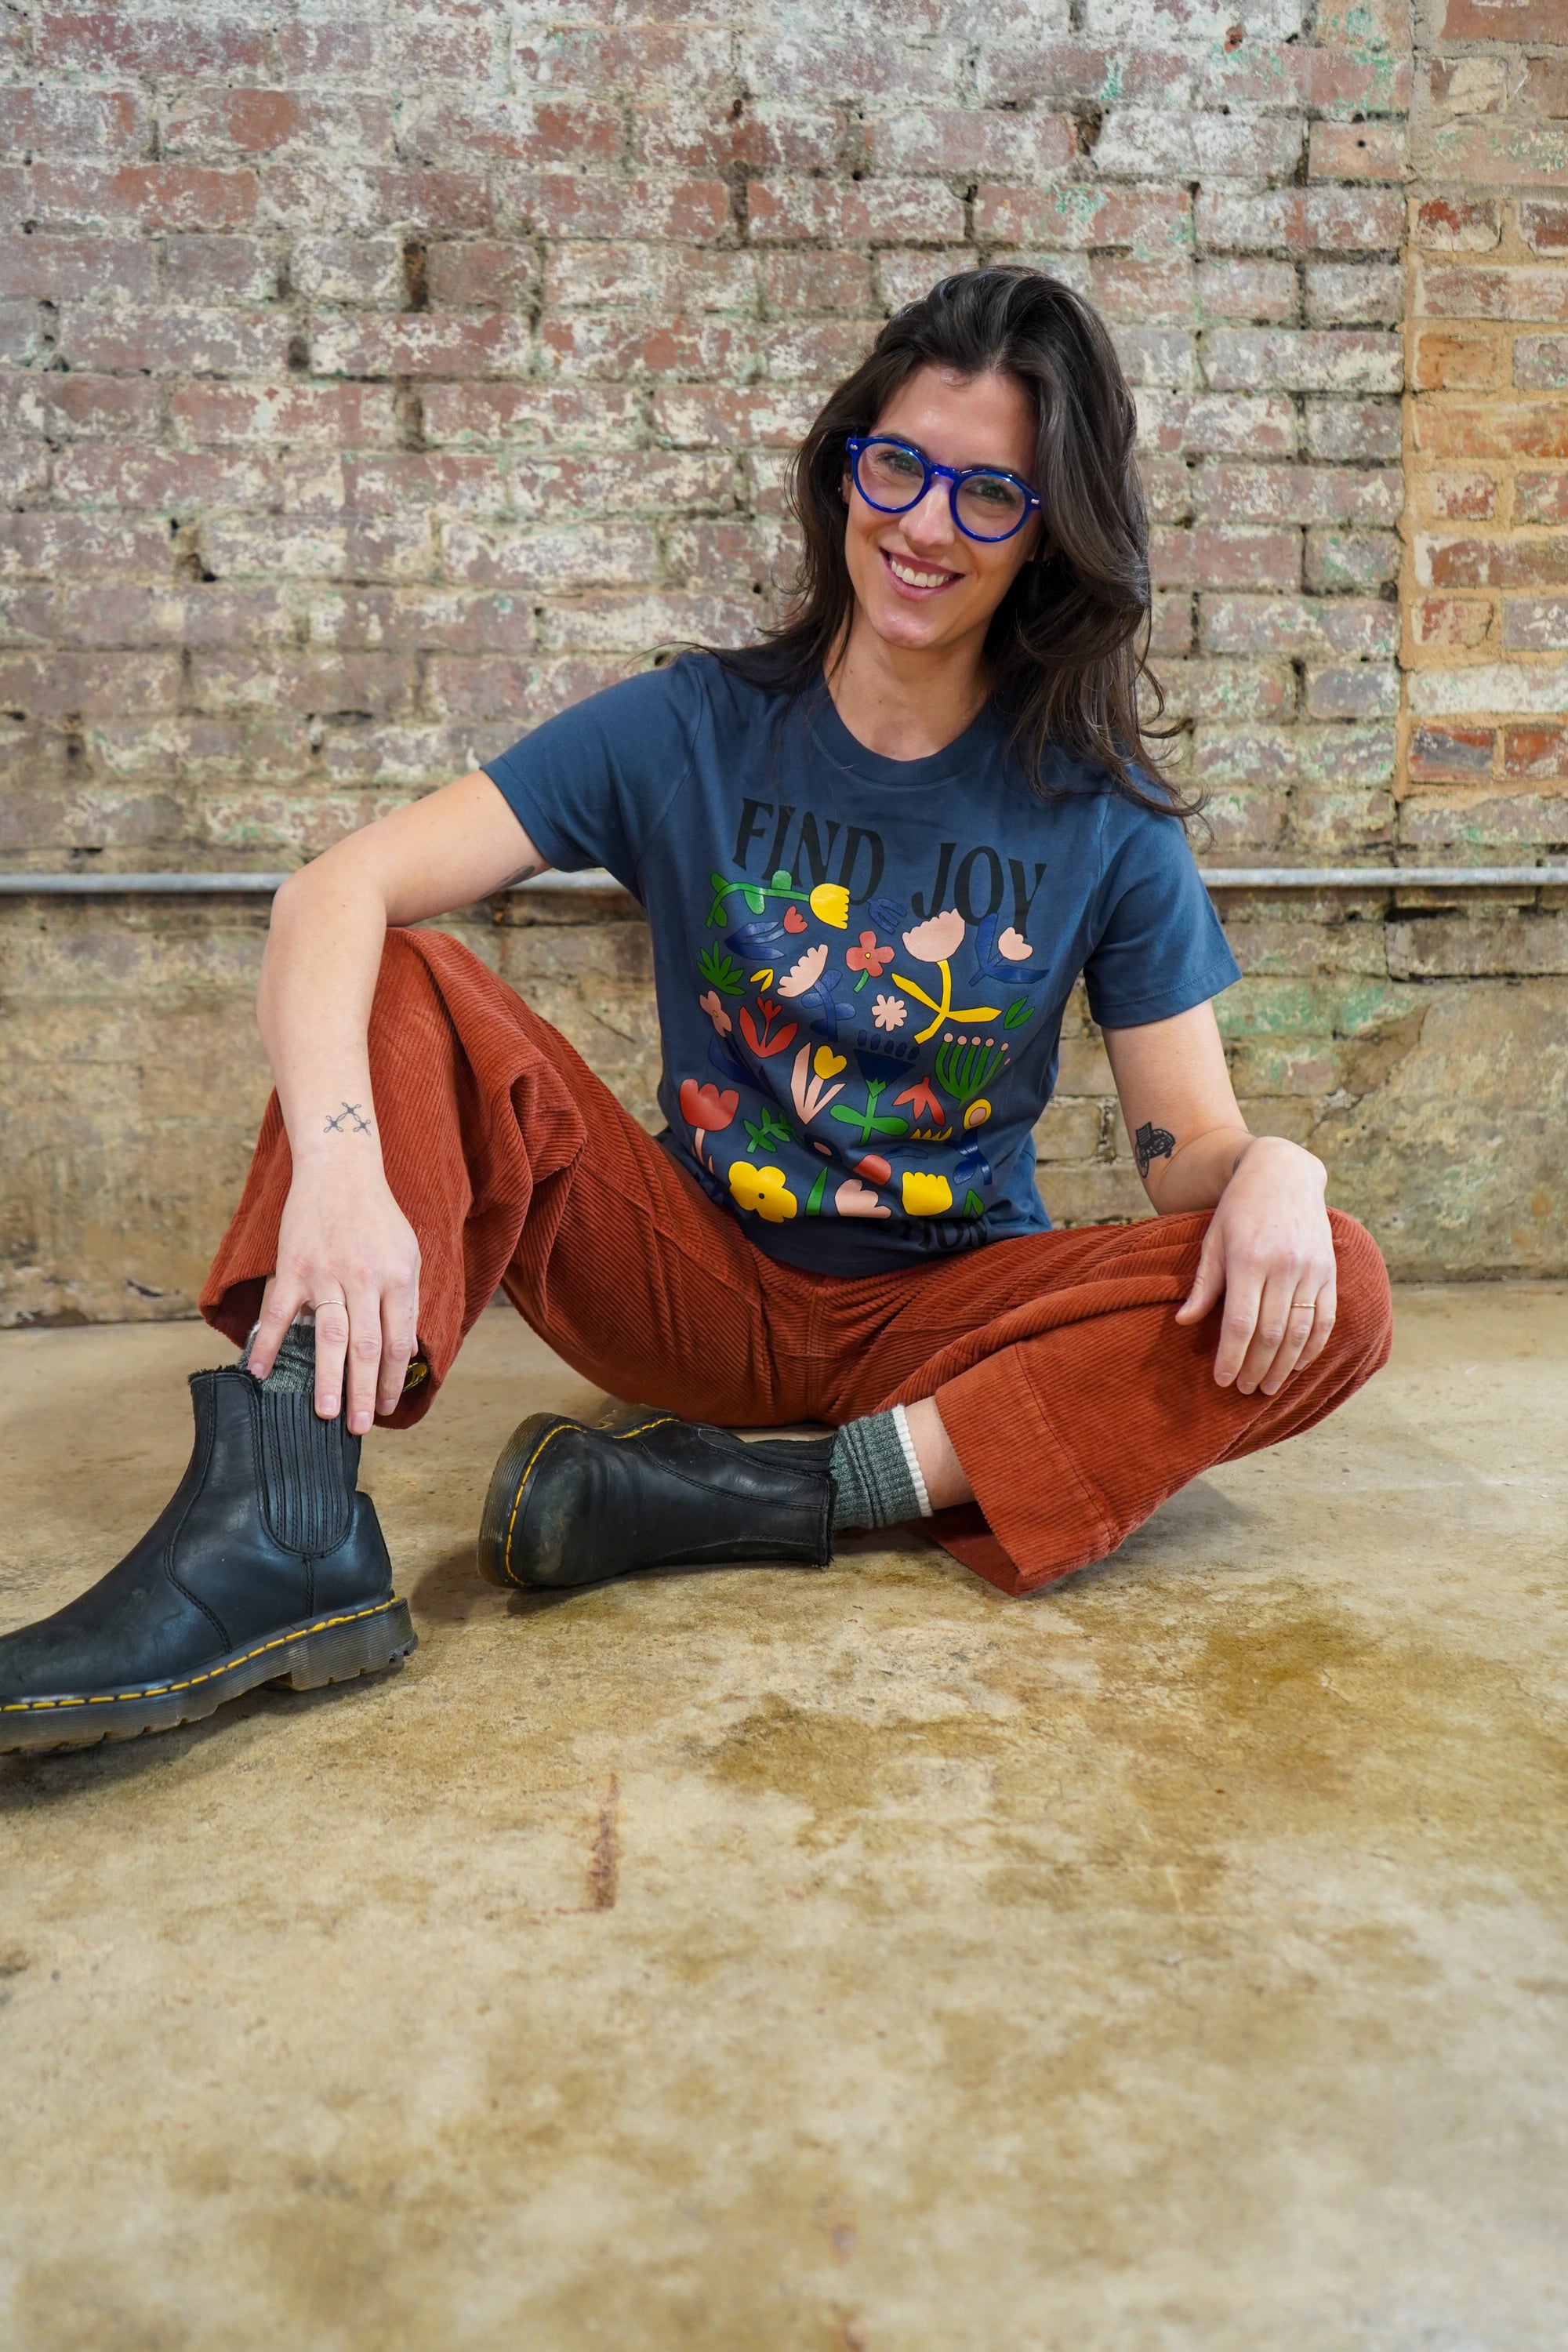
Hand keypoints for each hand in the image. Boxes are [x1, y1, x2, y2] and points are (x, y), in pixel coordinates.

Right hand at [246, 1163, 420, 1432]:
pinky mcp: (293, 1267)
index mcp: (398, 1278)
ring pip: (328, 1336)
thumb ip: (406, 1300)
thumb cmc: (378, 1215)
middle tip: (359, 1426)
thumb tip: (405, 1350)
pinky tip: (261, 1372)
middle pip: (365, 1347)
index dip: (394, 1378)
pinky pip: (280, 1313)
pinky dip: (270, 1344)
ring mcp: (326, 1274)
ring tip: (324, 1412)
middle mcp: (364, 1279)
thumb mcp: (408, 1253)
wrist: (340, 1169)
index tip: (389, 1406)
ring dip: (326, 1377)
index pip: (398, 1341)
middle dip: (363, 1391)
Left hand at [1174, 1136, 1335, 1395]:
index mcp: (1248, 1260)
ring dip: (1284, 1365)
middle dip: (1256, 1368)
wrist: (1283, 1172)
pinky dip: (1313, 1346)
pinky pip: (1324, 1318)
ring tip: (1268, 1386)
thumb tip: (1183, 1322)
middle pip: (1271, 1334)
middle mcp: (1283, 1267)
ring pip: (1300, 1332)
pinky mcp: (1329, 1271)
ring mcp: (1311, 1269)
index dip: (1231, 1357)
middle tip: (1244, 1390)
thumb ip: (1204, 1284)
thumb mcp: (1212, 1240)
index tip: (1222, 1380)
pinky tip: (1299, 1364)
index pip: (1241, 1324)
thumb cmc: (1238, 1208)